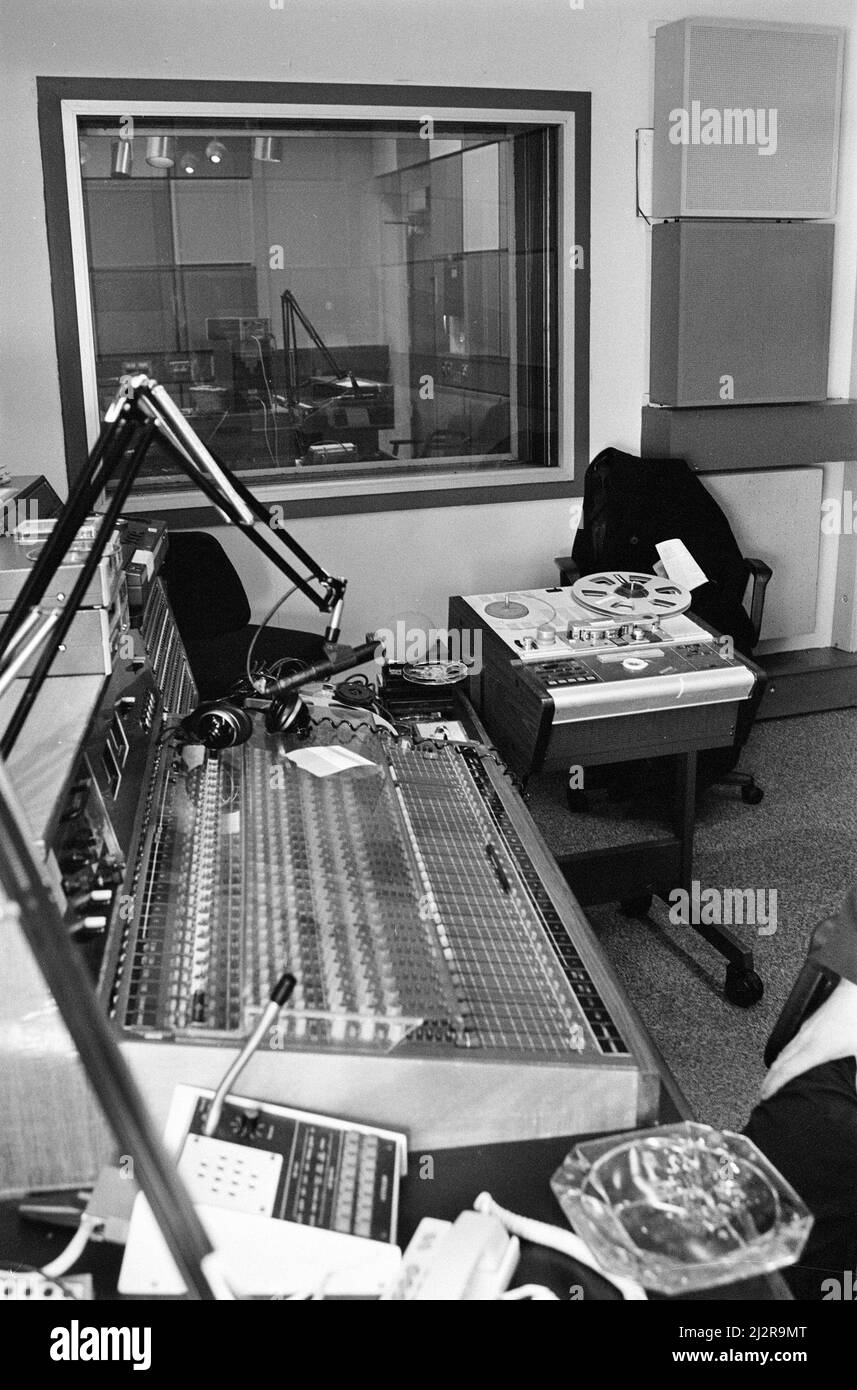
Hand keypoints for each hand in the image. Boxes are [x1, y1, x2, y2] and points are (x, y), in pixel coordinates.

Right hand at [760, 978, 856, 1100]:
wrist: (852, 993)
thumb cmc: (854, 1019)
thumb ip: (856, 1077)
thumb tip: (854, 1093)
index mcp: (816, 1049)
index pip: (787, 1070)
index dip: (774, 1084)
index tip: (766, 1095)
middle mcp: (805, 1039)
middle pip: (778, 1062)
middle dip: (768, 1080)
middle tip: (763, 1094)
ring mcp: (805, 1031)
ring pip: (782, 1052)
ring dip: (774, 1069)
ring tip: (771, 1080)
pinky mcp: (808, 1025)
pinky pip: (788, 1044)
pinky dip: (782, 1057)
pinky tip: (787, 1060)